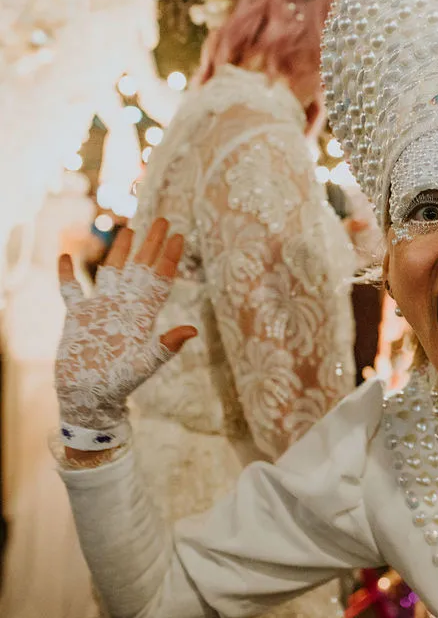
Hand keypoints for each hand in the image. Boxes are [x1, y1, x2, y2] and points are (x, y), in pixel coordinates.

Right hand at [56, 219, 196, 450]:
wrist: (89, 398)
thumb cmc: (119, 385)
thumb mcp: (145, 364)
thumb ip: (166, 346)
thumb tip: (192, 330)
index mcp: (141, 315)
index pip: (158, 279)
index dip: (168, 257)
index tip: (178, 235)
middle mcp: (123, 307)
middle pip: (139, 267)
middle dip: (150, 244)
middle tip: (162, 219)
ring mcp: (100, 309)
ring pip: (111, 271)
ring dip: (119, 251)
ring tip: (128, 229)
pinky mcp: (77, 317)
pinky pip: (71, 291)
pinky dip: (68, 275)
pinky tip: (66, 257)